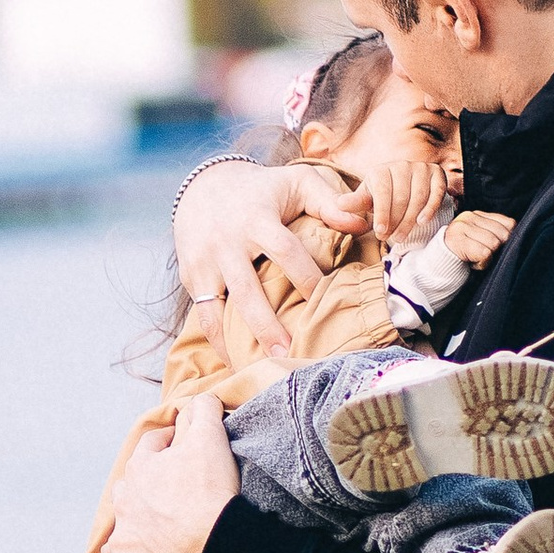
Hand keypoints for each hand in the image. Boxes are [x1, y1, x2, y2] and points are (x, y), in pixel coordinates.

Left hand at [105, 395, 240, 552]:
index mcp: (139, 471)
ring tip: (146, 548)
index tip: (185, 449)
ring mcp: (125, 544)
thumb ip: (202, 411)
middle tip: (172, 502)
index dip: (171, 444)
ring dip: (127, 545)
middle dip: (144, 496)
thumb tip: (197, 401)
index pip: (151, 448)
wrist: (218, 543)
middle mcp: (124, 507)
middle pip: (128, 496)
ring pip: (116, 545)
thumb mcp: (210, 437)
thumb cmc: (211, 491)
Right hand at [174, 159, 373, 367]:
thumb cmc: (262, 190)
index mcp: (256, 219)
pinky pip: (203, 315)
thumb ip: (330, 202)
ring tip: (258, 368)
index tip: (328, 303)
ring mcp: (204, 263)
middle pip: (247, 291)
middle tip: (290, 353)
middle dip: (266, 326)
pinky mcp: (191, 277)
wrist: (203, 186)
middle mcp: (226, 243)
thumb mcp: (296, 184)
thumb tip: (362, 223)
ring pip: (217, 309)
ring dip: (236, 342)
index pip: (287, 253)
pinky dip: (216, 341)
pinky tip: (235, 360)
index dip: (308, 278)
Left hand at [362, 149, 452, 245]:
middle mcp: (402, 165)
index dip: (382, 214)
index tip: (380, 232)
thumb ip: (355, 202)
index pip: (382, 192)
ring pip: (418, 197)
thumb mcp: (367, 200)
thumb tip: (340, 203)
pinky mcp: (437, 174)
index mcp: (381, 170)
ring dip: (410, 219)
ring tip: (402, 236)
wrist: (405, 188)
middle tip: (391, 238)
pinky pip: (436, 192)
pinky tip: (422, 222)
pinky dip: (430, 208)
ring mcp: (421, 168)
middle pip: (401, 197)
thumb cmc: (382, 197)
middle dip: (395, 221)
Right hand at [445, 208, 514, 264]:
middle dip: (497, 249)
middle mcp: (468, 217)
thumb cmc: (463, 256)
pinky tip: (471, 262)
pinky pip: (484, 253)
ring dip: (488, 257)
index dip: (508, 239)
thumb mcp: (479, 239)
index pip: (509, 223)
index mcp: (477, 214)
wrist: (435, 267)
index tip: (493, 248)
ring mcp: (461, 227)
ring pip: (494, 244)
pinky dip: (481, 263)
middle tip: (482, 254)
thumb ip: (495, 232)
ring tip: (474, 258)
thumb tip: (516, 237)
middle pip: (503, 234)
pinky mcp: (457, 240)